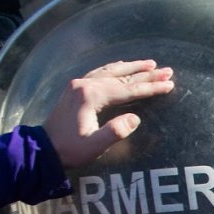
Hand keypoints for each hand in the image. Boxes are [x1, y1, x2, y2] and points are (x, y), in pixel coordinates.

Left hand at [43, 59, 174, 169]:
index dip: (150, 88)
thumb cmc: (70, 150)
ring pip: (111, 71)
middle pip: (122, 77)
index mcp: (91, 96)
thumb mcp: (95, 146)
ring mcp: (79, 84)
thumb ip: (115, 132)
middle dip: (146, 75)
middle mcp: (85, 84)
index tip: (169, 85)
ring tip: (151, 63)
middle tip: (168, 71)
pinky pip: (100, 72)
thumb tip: (135, 119)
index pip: (128, 90)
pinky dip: (115, 68)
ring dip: (132, 67)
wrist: (44, 149)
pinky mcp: (76, 88)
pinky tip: (122, 65)